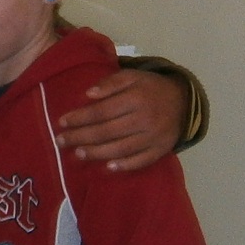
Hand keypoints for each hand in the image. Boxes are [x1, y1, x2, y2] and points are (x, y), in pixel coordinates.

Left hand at [53, 68, 184, 172]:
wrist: (183, 101)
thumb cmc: (150, 88)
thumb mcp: (132, 77)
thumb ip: (111, 83)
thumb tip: (88, 95)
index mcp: (136, 98)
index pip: (102, 111)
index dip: (80, 117)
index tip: (62, 122)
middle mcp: (144, 119)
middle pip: (107, 132)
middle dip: (81, 137)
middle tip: (60, 141)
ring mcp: (153, 137)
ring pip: (120, 149)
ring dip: (97, 153)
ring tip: (77, 154)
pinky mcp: (161, 150)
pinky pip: (141, 161)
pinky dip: (124, 165)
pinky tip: (108, 167)